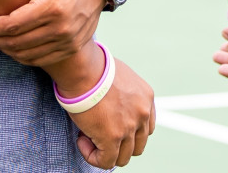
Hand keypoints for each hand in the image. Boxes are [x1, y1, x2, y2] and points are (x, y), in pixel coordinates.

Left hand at [0, 0, 103, 67]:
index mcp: (53, 6)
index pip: (13, 24)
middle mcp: (62, 28)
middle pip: (17, 43)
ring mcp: (69, 41)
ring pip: (27, 55)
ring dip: (5, 49)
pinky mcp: (72, 47)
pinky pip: (41, 60)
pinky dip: (22, 56)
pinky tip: (10, 46)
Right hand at [67, 54, 157, 168]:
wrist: (84, 68)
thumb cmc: (93, 66)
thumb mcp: (118, 74)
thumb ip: (122, 91)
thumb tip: (110, 100)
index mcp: (146, 97)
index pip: (146, 127)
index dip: (128, 131)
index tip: (109, 123)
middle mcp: (142, 113)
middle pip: (138, 145)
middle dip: (119, 144)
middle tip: (98, 131)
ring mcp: (129, 127)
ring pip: (123, 157)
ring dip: (105, 151)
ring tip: (86, 136)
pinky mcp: (112, 137)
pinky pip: (106, 161)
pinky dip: (93, 156)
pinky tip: (81, 141)